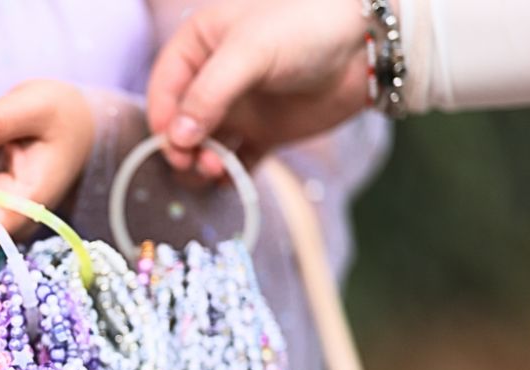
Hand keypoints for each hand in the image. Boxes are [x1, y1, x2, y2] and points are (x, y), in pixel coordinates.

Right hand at [147, 0, 370, 176]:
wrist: (367, 45)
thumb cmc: (305, 27)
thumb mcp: (249, 51)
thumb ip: (209, 94)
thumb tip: (176, 139)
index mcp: (199, 46)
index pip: (164, 87)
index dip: (163, 117)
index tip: (172, 143)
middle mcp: (212, 79)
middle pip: (179, 123)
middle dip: (182, 147)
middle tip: (195, 163)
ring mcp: (237, 108)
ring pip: (204, 145)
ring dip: (202, 163)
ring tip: (216, 170)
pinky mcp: (262, 132)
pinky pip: (235, 160)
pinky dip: (229, 175)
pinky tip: (230, 182)